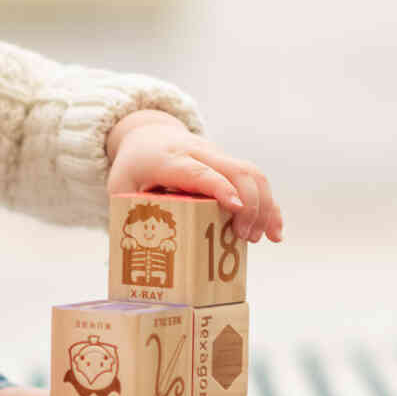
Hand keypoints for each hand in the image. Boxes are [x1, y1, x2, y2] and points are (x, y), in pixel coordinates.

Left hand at [106, 111, 283, 242]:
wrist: (149, 135)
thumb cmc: (134, 167)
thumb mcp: (120, 188)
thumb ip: (128, 216)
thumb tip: (128, 260)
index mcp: (168, 159)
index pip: (199, 171)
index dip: (219, 188)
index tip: (234, 208)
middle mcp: (199, 153)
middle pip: (236, 170)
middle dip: (249, 204)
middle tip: (244, 237)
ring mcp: (218, 156)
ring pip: (252, 172)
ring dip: (264, 206)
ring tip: (261, 238)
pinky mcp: (229, 164)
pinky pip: (256, 179)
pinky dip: (269, 204)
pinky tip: (276, 230)